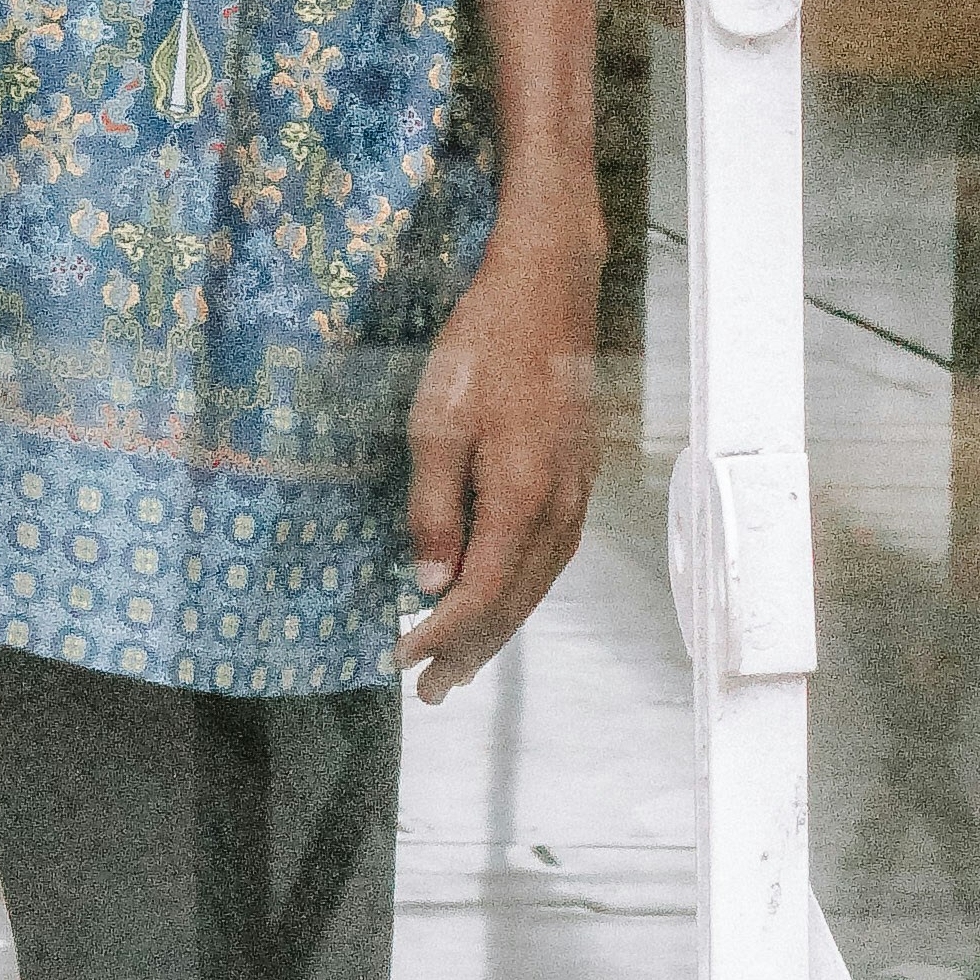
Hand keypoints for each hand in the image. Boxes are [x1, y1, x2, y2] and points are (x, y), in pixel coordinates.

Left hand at [397, 194, 602, 700]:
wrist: (546, 288)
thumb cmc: (483, 348)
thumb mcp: (436, 425)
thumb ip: (434, 510)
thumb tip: (429, 583)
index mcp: (522, 501)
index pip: (479, 596)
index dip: (439, 637)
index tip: (400, 660)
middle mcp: (559, 508)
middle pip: (515, 603)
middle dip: (471, 651)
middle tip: (432, 691)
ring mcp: (576, 492)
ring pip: (539, 584)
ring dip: (500, 628)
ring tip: (463, 660)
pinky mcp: (578, 474)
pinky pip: (552, 556)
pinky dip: (523, 590)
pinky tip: (503, 594)